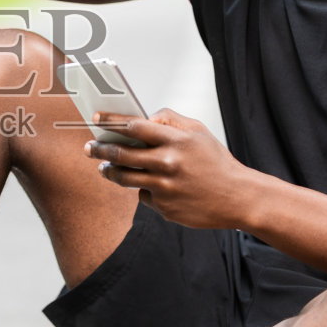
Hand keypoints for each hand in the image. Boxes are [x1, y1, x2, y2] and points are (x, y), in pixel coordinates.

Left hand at [84, 107, 254, 229]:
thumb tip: (144, 118)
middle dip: (100, 149)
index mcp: (177, 140)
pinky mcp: (165, 208)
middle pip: (122, 154)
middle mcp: (168, 163)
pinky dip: (144, 190)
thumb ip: (170, 121)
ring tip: (103, 167)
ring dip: (109, 171)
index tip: (95, 118)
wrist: (238, 198)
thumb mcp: (199, 132)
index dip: (111, 121)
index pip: (135, 126)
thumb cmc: (217, 162)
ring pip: (125, 178)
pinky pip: (143, 195)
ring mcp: (165, 188)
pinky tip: (152, 186)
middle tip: (89, 147)